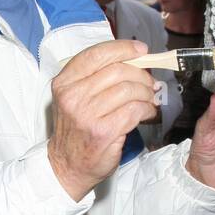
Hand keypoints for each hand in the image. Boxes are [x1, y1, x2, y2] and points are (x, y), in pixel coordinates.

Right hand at [47, 40, 158, 201]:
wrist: (67, 166)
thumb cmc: (76, 130)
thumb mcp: (74, 98)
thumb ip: (95, 77)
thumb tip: (133, 60)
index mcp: (64, 83)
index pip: (96, 54)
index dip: (123, 49)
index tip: (140, 50)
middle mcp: (73, 96)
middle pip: (117, 70)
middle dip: (140, 74)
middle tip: (149, 83)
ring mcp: (87, 115)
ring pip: (129, 90)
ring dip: (146, 93)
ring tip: (148, 100)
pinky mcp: (103, 132)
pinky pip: (134, 110)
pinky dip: (146, 109)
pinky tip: (147, 113)